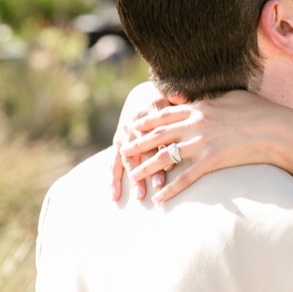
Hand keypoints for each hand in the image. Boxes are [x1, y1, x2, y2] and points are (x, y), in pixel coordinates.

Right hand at [111, 80, 170, 201]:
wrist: (143, 96)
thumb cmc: (164, 101)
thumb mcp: (170, 97)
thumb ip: (176, 98)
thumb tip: (180, 95)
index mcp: (148, 113)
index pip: (154, 136)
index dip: (159, 152)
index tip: (169, 170)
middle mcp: (133, 125)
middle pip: (139, 151)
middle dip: (146, 171)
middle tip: (155, 187)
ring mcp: (123, 135)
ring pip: (126, 159)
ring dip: (132, 178)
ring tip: (140, 196)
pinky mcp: (118, 144)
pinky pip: (113, 163)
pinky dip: (113, 179)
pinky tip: (114, 195)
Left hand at [119, 90, 292, 204]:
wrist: (278, 130)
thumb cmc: (259, 111)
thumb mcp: (231, 97)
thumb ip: (210, 99)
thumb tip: (198, 98)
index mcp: (198, 107)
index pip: (163, 114)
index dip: (145, 121)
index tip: (131, 127)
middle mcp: (195, 124)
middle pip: (157, 135)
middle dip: (137, 144)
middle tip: (121, 151)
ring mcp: (202, 143)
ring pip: (165, 157)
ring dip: (146, 168)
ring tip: (133, 176)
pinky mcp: (212, 162)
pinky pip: (186, 178)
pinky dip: (171, 190)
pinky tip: (160, 199)